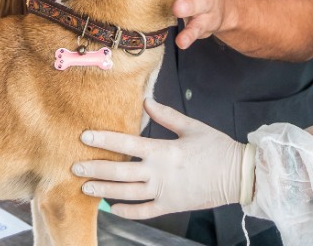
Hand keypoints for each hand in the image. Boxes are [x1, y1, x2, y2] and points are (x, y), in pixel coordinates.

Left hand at [72, 99, 253, 219]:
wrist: (238, 175)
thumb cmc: (217, 148)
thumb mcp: (192, 127)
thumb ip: (166, 115)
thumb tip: (145, 101)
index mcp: (163, 150)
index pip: (126, 144)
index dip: (103, 139)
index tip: (84, 137)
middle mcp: (159, 173)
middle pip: (119, 171)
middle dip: (95, 168)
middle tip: (74, 166)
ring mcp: (163, 192)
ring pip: (126, 193)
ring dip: (104, 190)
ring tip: (85, 187)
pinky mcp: (170, 206)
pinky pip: (144, 211)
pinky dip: (127, 211)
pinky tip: (113, 207)